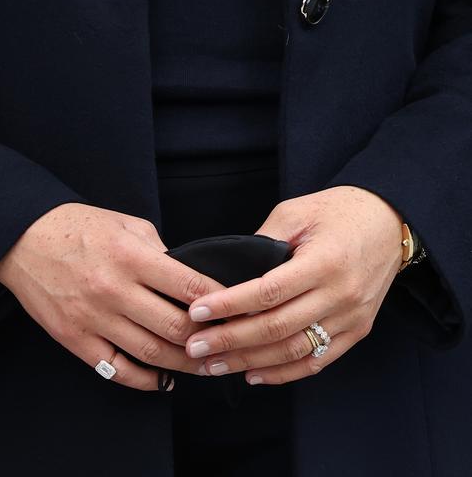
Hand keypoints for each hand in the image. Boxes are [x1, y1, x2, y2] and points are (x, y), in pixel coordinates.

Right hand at [0, 203, 224, 390]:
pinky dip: (144, 380)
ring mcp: (93, 318)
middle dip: (207, 340)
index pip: (189, 287)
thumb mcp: (127, 225)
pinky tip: (162, 378)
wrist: (23, 238)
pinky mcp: (74, 338)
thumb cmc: (78, 227)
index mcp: (131, 257)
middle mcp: (114, 290)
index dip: (219, 302)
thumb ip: (161, 252)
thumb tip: (189, 282)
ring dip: (183, 364)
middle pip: (175, 328)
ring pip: (151, 353)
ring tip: (202, 365)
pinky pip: (116, 369)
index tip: (235, 309)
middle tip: (225, 344)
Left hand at [184, 186, 403, 383]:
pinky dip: (284, 373)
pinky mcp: (357, 330)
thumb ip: (263, 242)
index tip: (196, 312)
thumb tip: (228, 274)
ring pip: (294, 350)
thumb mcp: (295, 213)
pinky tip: (253, 374)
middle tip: (196, 347)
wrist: (390, 221)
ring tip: (215, 365)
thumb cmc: (338, 212)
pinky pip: (318, 360)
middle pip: (277, 327)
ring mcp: (352, 317)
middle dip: (230, 340)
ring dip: (251, 362)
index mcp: (324, 261)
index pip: (268, 291)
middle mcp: (341, 294)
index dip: (229, 305)